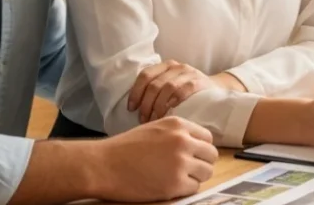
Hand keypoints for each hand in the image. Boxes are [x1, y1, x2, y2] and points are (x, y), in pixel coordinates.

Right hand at [91, 117, 218, 201]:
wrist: (102, 165)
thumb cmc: (123, 148)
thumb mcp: (154, 129)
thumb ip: (176, 133)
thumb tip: (196, 144)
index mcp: (178, 125)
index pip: (207, 138)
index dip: (200, 149)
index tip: (192, 156)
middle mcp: (183, 141)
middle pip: (211, 155)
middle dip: (201, 163)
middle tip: (187, 169)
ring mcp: (180, 163)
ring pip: (206, 172)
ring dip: (195, 177)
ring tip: (177, 178)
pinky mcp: (175, 184)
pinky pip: (194, 187)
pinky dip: (184, 189)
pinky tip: (169, 186)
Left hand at [130, 60, 222, 122]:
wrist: (216, 89)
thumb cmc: (187, 92)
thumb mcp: (171, 85)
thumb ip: (156, 89)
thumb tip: (134, 106)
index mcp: (165, 66)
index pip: (145, 75)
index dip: (135, 92)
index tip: (131, 108)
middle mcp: (176, 66)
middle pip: (154, 84)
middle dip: (146, 103)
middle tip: (143, 119)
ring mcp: (190, 73)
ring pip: (167, 87)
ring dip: (158, 105)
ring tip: (155, 118)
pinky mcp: (200, 82)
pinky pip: (185, 89)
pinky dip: (175, 99)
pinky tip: (170, 110)